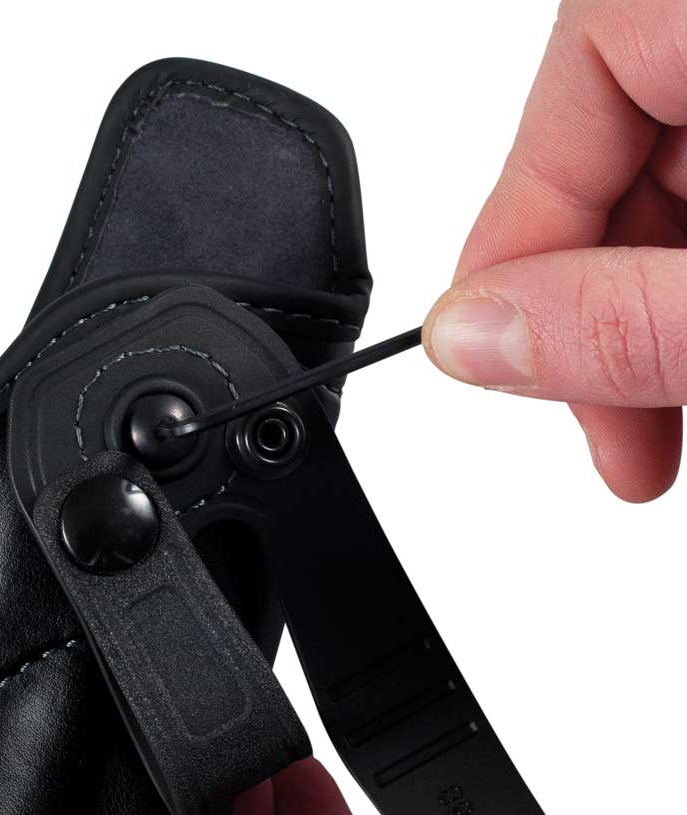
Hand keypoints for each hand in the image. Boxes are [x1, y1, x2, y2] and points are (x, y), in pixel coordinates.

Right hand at [422, 0, 686, 501]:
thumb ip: (626, 318)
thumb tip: (466, 338)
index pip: (593, 62)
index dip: (523, 219)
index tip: (492, 348)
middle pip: (633, 143)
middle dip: (600, 302)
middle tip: (605, 431)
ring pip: (684, 186)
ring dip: (653, 316)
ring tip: (654, 435)